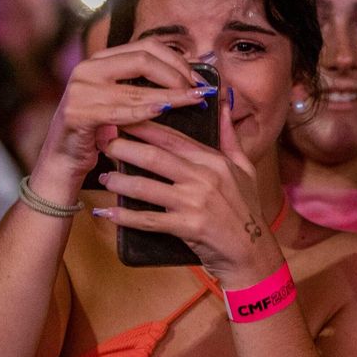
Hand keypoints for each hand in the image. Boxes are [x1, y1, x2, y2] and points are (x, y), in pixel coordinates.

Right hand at [31, 38, 215, 204]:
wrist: (63, 159)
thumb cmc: (100, 130)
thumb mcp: (120, 99)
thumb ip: (144, 84)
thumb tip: (190, 75)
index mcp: (100, 60)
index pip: (146, 46)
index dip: (178, 60)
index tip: (199, 77)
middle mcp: (88, 68)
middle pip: (144, 59)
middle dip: (178, 74)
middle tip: (199, 91)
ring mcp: (80, 90)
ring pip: (136, 88)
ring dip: (171, 95)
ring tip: (195, 101)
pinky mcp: (77, 114)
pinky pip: (119, 111)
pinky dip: (144, 111)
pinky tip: (164, 111)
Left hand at [96, 108, 282, 286]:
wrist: (253, 252)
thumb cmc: (246, 209)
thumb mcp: (245, 168)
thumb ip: (229, 136)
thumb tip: (223, 104)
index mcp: (214, 161)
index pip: (173, 138)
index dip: (145, 127)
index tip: (122, 119)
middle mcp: (203, 178)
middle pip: (154, 157)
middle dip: (123, 148)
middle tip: (103, 144)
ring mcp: (194, 203)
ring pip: (146, 187)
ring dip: (119, 182)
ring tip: (103, 178)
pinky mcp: (187, 227)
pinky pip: (148, 220)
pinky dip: (124, 217)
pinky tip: (107, 213)